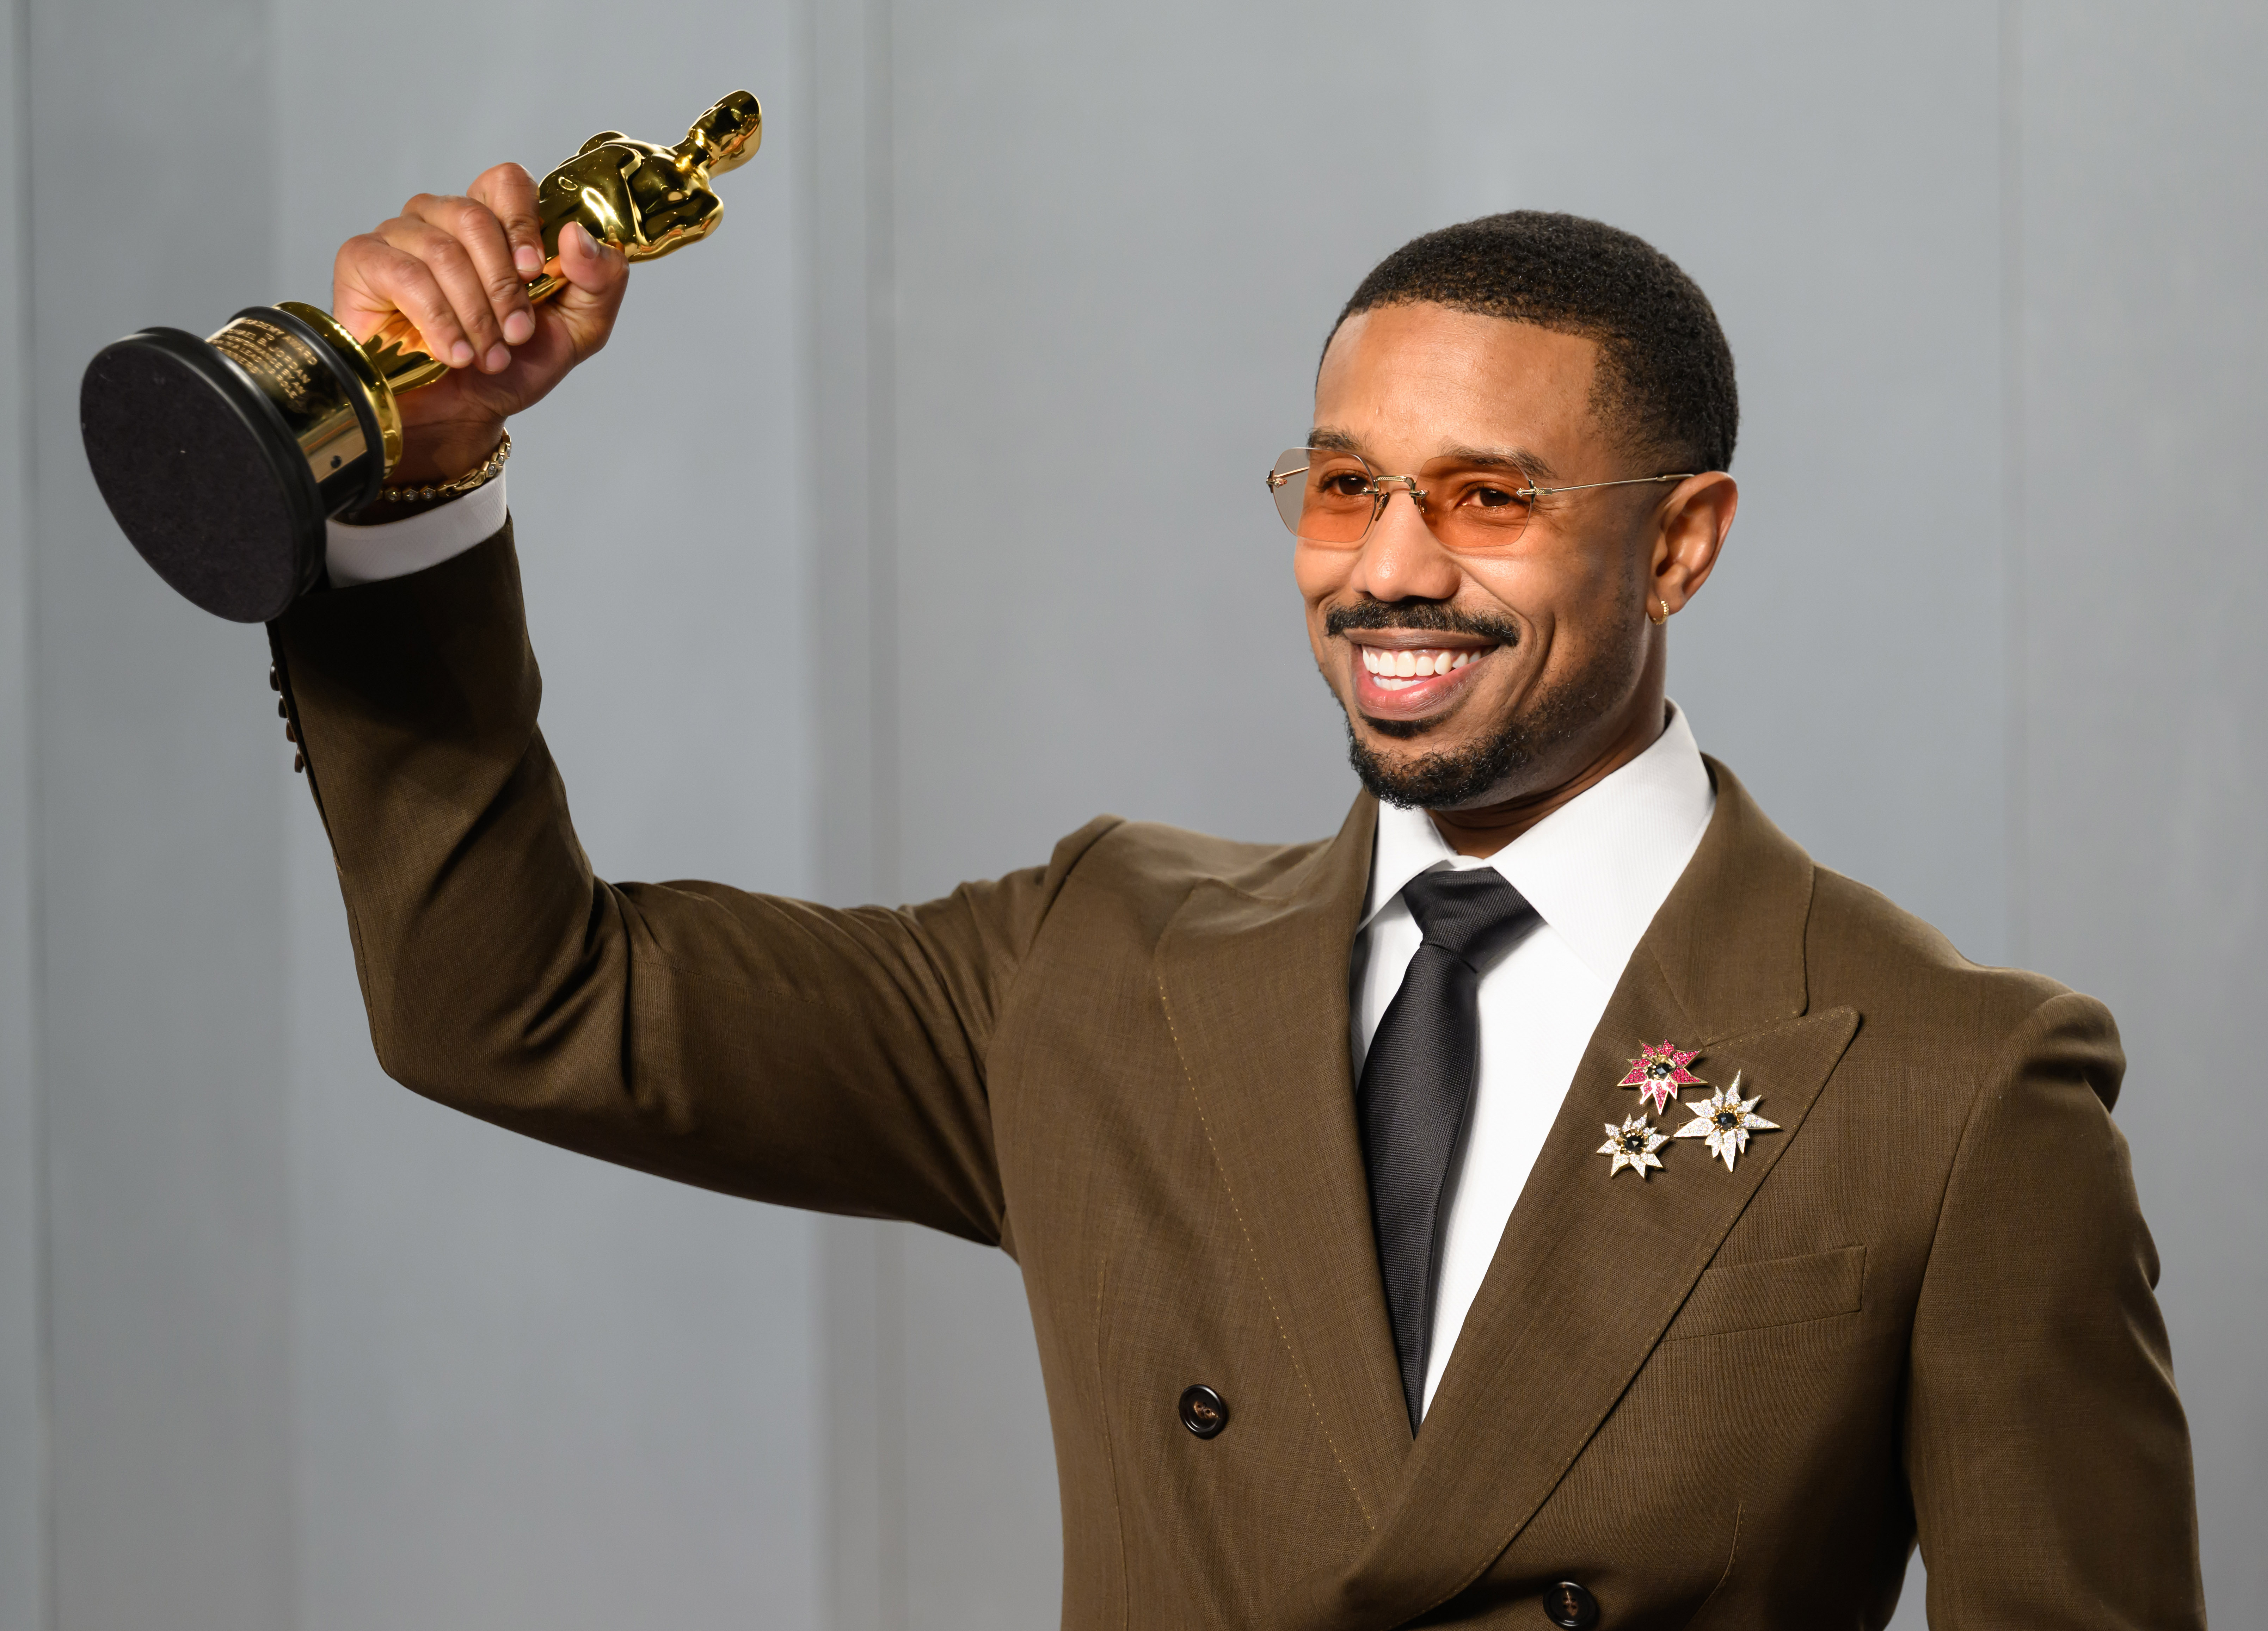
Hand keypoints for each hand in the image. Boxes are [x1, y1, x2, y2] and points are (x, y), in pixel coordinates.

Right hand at [332, 163, 629, 483]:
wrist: (462, 415)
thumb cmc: (512, 366)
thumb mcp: (579, 329)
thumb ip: (600, 280)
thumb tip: (578, 235)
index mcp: (494, 223)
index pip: (506, 182)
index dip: (523, 222)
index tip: (533, 272)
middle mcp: (443, 218)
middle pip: (475, 218)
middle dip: (503, 288)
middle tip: (515, 336)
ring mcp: (399, 235)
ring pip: (442, 250)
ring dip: (474, 314)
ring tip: (487, 357)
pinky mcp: (363, 261)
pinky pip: (404, 274)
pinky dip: (437, 320)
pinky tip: (452, 355)